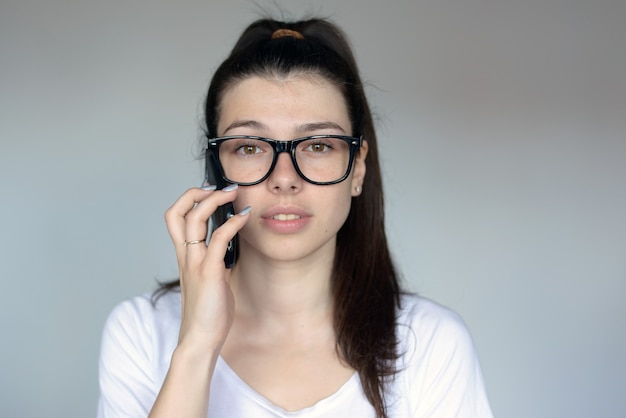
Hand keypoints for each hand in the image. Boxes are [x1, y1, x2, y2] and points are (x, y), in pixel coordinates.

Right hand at [164, 185, 249, 350]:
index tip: (209, 192)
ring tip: (233, 193)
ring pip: (194, 219)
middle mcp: (186, 256)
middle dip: (194, 193)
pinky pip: (219, 239)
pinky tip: (245, 217)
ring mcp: (196, 263)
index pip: (175, 218)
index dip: (189, 200)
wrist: (201, 339)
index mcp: (185, 256)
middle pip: (176, 212)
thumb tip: (230, 247)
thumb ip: (216, 261)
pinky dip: (233, 223)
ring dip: (214, 200)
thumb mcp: (212, 279)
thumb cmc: (209, 312)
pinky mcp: (210, 272)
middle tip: (218, 187)